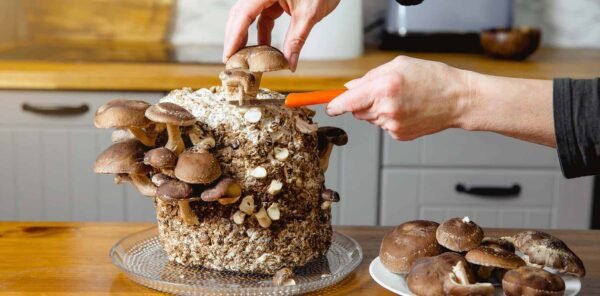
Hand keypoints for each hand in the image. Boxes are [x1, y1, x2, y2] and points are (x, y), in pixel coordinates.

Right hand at [223, 0, 339, 70]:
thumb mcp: (309, 15)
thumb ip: (296, 39)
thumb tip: (289, 63)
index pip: (243, 13)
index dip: (234, 36)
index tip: (228, 55)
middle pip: (240, 14)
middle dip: (235, 37)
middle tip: (231, 60)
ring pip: (249, 16)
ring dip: (247, 37)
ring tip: (244, 57)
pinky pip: (262, 17)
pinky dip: (262, 32)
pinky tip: (263, 48)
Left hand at [326, 56, 555, 146]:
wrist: (459, 99)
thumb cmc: (433, 78)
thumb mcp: (398, 65)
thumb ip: (370, 76)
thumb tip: (349, 87)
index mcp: (383, 88)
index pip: (347, 101)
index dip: (334, 104)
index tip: (327, 106)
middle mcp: (385, 109)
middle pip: (357, 110)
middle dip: (361, 101)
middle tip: (382, 92)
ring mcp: (392, 125)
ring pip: (370, 118)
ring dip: (376, 110)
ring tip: (401, 100)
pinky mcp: (399, 135)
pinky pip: (383, 126)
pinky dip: (389, 118)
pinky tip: (407, 110)